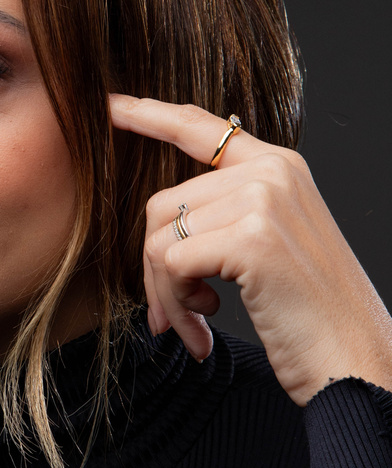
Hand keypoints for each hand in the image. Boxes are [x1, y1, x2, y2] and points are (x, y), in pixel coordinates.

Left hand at [109, 96, 391, 403]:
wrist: (356, 362)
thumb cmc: (313, 317)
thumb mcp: (274, 244)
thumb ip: (228, 214)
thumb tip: (160, 222)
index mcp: (280, 168)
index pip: (202, 128)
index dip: (151, 115)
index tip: (111, 106)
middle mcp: (271, 172)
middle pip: (164, 205)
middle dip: (156, 269)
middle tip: (176, 315)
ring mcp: (262, 200)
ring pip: (159, 237)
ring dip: (164, 293)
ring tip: (196, 324)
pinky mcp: (250, 238)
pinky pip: (170, 264)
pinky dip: (174, 304)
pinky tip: (206, 328)